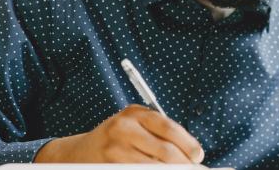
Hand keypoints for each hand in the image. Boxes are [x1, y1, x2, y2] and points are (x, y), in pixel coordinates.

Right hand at [34, 104, 203, 163]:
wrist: (79, 153)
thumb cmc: (118, 138)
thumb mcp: (136, 126)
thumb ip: (161, 135)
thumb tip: (193, 155)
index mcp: (134, 114)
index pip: (169, 128)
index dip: (188, 144)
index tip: (198, 156)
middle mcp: (123, 129)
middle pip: (165, 151)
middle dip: (184, 164)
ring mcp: (115, 151)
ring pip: (155, 167)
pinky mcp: (111, 166)